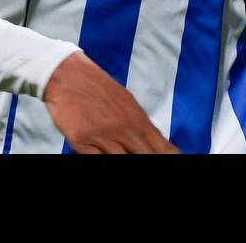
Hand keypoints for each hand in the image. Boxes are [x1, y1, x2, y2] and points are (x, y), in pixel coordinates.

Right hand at [43, 51, 177, 152]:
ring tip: (126, 156)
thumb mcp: (126, 103)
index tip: (176, 158)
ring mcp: (103, 137)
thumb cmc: (98, 88)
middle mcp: (124, 129)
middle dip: (152, 162)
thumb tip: (156, 143)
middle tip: (161, 169)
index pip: (162, 147)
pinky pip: (96, 161)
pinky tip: (105, 158)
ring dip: (127, 161)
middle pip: (145, 156)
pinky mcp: (81, 142)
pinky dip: (103, 162)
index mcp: (138, 119)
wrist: (69, 75)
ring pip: (122, 161)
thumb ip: (140, 125)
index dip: (169, 156)